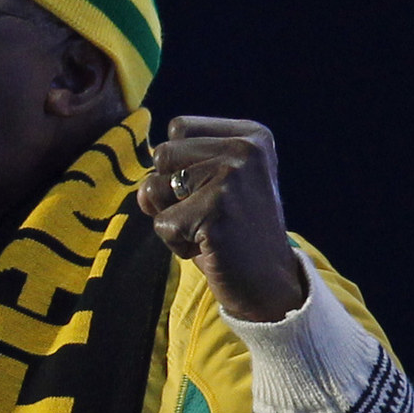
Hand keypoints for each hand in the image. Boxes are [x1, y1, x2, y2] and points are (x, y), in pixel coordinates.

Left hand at [137, 116, 306, 321]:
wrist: (269, 284)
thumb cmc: (234, 234)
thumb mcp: (214, 186)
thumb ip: (175, 171)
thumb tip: (144, 190)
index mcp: (250, 135)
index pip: (178, 128)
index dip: (180, 165)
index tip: (213, 191)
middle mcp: (245, 150)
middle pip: (163, 154)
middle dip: (171, 192)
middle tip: (209, 214)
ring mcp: (231, 178)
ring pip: (155, 188)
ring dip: (172, 217)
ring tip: (207, 229)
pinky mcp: (215, 212)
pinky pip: (161, 224)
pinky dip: (176, 244)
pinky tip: (208, 247)